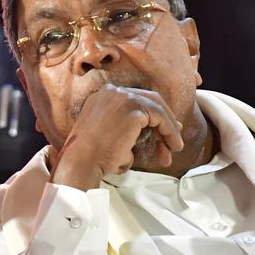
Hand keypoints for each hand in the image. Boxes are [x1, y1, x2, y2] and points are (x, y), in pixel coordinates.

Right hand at [51, 85, 183, 190]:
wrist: (81, 162)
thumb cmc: (92, 157)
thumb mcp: (107, 134)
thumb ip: (126, 128)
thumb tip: (153, 132)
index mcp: (103, 96)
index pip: (135, 100)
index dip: (152, 115)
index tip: (162, 131)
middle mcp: (112, 92)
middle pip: (148, 100)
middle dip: (164, 120)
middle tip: (173, 139)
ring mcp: (122, 97)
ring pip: (157, 107)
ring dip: (169, 129)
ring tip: (174, 148)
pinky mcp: (133, 108)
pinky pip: (160, 117)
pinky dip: (169, 131)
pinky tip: (172, 145)